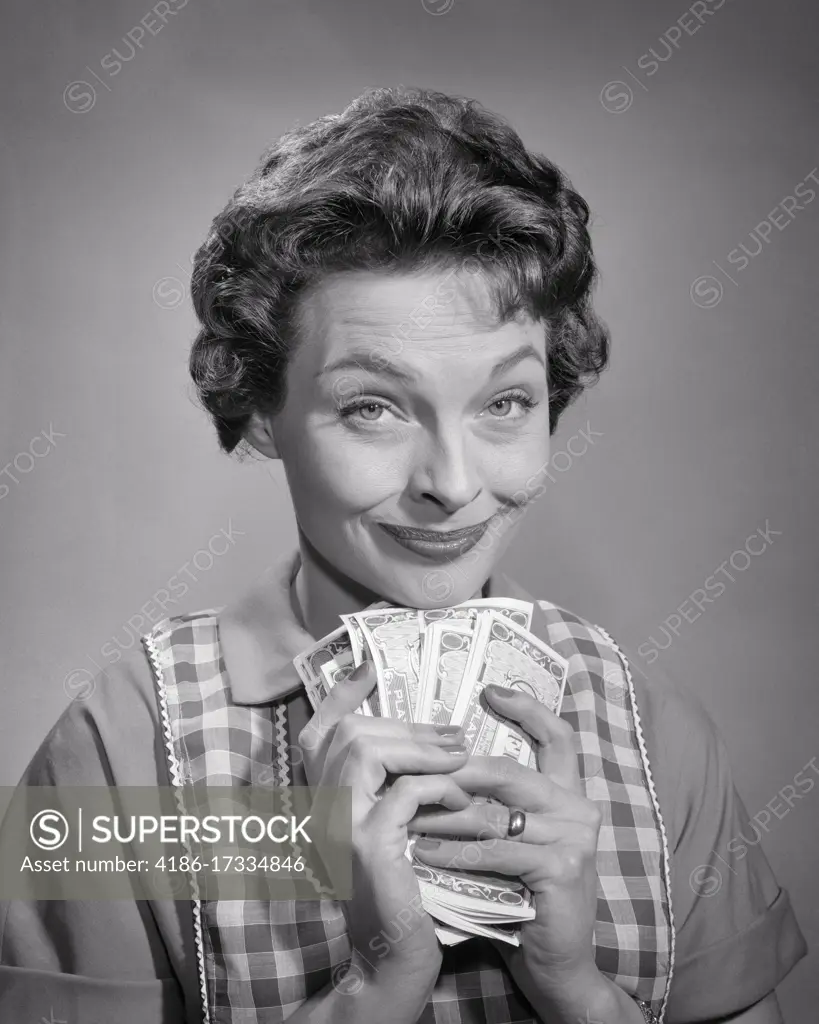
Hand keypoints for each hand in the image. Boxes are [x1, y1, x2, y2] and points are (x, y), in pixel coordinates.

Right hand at [298, 661, 469, 1010]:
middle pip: (349, 733)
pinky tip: (462, 795)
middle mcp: (320, 807)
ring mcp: (338, 824)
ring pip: (366, 750)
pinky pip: (402, 791)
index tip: (368, 665)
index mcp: (323, 798)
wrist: (392, 954)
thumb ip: (391, 784)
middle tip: (453, 732)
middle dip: (407, 724)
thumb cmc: (400, 887)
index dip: (340, 693)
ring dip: (421, 747)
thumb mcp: (391, 827)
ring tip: (462, 755)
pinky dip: (437, 785)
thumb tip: (423, 737)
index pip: (318, 730)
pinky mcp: (366, 845)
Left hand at [410, 684, 603, 1010]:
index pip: (558, 738)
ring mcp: (575, 836)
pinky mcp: (564, 867)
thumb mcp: (512, 843)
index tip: (490, 689)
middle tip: (405, 771)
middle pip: (506, 772)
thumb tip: (441, 766)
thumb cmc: (523, 899)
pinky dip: (452, 852)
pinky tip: (420, 854)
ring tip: (400, 813)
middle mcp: (579, 807)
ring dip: (440, 815)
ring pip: (492, 812)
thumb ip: (495, 806)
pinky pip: (495, 851)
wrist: (558, 966)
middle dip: (451, 772)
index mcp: (569, 795)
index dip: (528, 708)